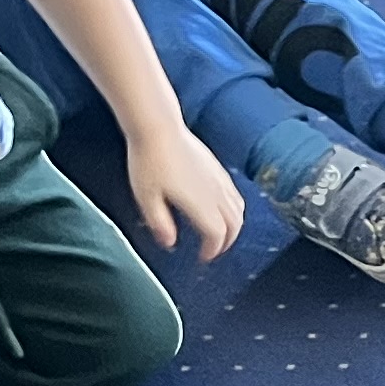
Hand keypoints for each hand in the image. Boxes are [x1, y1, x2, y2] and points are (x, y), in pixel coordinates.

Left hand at [124, 122, 244, 258]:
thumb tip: (169, 242)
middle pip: (235, 225)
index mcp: (200, 203)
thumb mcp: (146, 197)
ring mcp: (219, 179)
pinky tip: (219, 208)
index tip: (202, 257)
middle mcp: (215, 193)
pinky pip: (235, 195)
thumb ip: (159, 222)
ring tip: (220, 232)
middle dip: (227, 241)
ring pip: (239, 210)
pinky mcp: (218, 169)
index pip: (216, 234)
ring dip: (233, 226)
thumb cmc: (148, 161)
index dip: (212, 250)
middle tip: (214, 249)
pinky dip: (233, 209)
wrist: (158, 128)